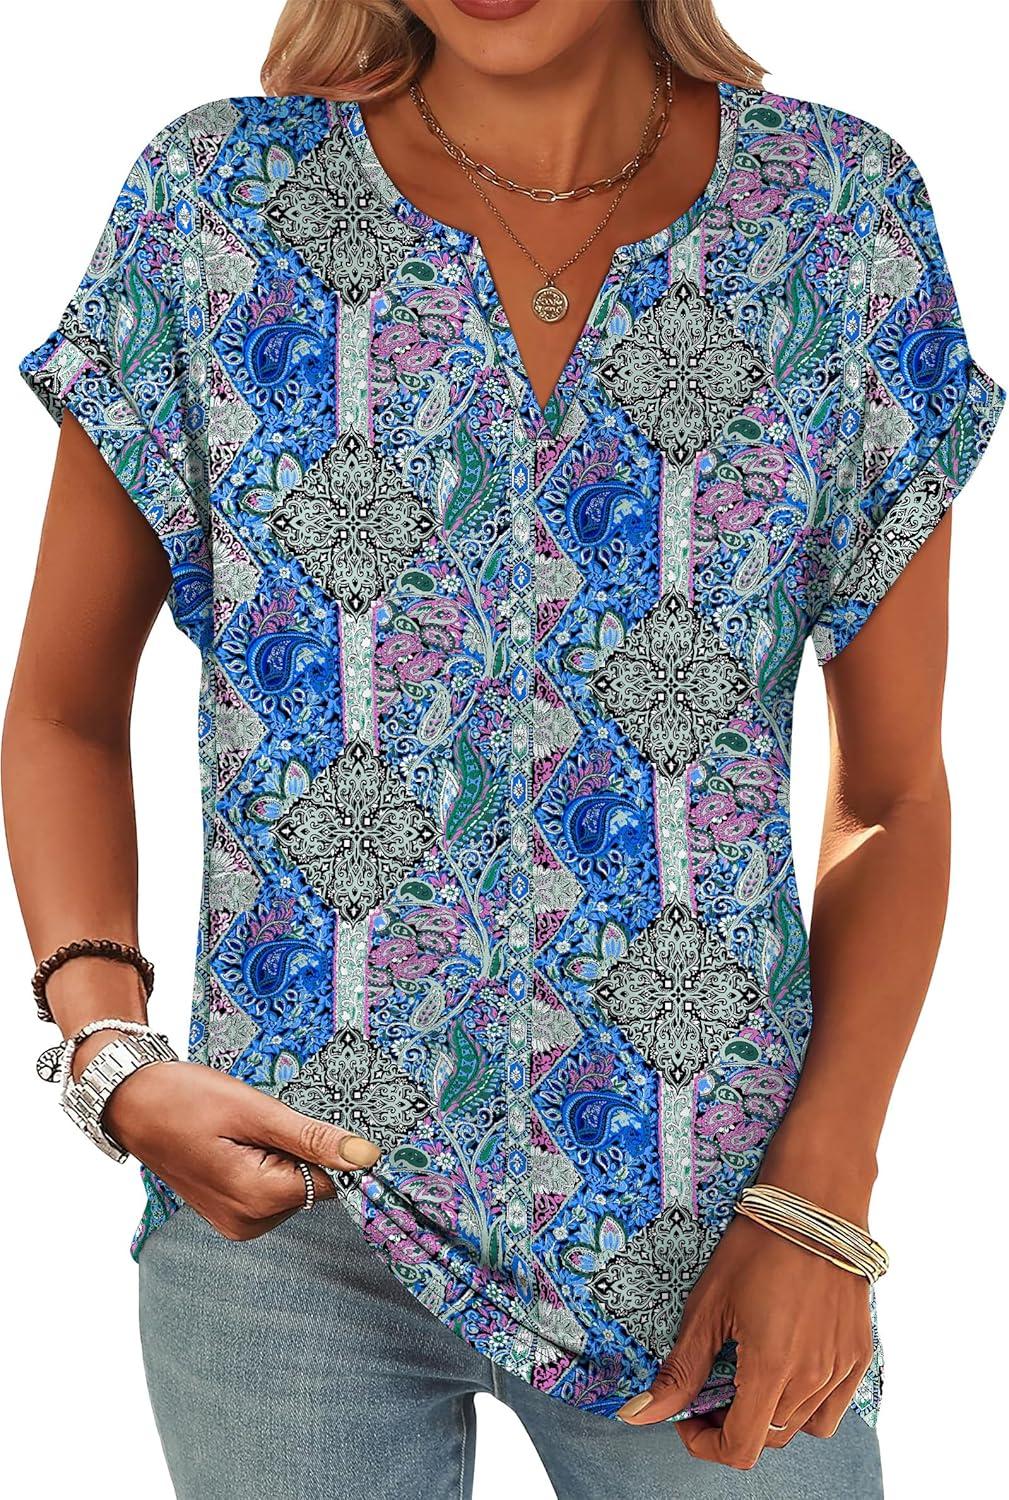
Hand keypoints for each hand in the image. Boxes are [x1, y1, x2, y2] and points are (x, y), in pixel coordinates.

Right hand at [102, 1058, 381, 1239]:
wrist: (133, 1102)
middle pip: (309, 1186)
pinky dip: (264, 1167)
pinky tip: (234, 1147)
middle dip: (295, 1152)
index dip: (317, 1147)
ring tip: (239, 1136)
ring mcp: (235, 1224)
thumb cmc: (187, 1098)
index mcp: (256, 1199)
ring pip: (291, 1188)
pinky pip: (270, 1192)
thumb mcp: (255, 1110)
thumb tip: (366, 1156)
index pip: (327, 1182)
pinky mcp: (229, 1216)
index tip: (287, 1124)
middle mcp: (247, 1224)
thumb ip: (312, 1137)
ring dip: (279, 1158)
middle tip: (254, 1126)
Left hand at [615, 1211, 874, 1468]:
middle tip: (711, 1387)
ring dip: (768, 1414)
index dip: (706, 1444)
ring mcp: (841, 1369)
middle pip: (768, 1438)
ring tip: (748, 1372)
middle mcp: (812, 1378)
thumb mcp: (707, 1305)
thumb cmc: (756, 1244)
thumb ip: (680, 1369)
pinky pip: (832, 1407)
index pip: (740, 1449)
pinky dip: (805, 1403)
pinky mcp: (859, 1355)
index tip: (689, 1418)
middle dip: (732, 1423)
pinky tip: (786, 1366)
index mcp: (771, 1368)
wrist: (814, 1203)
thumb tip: (639, 1414)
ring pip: (800, 1425)